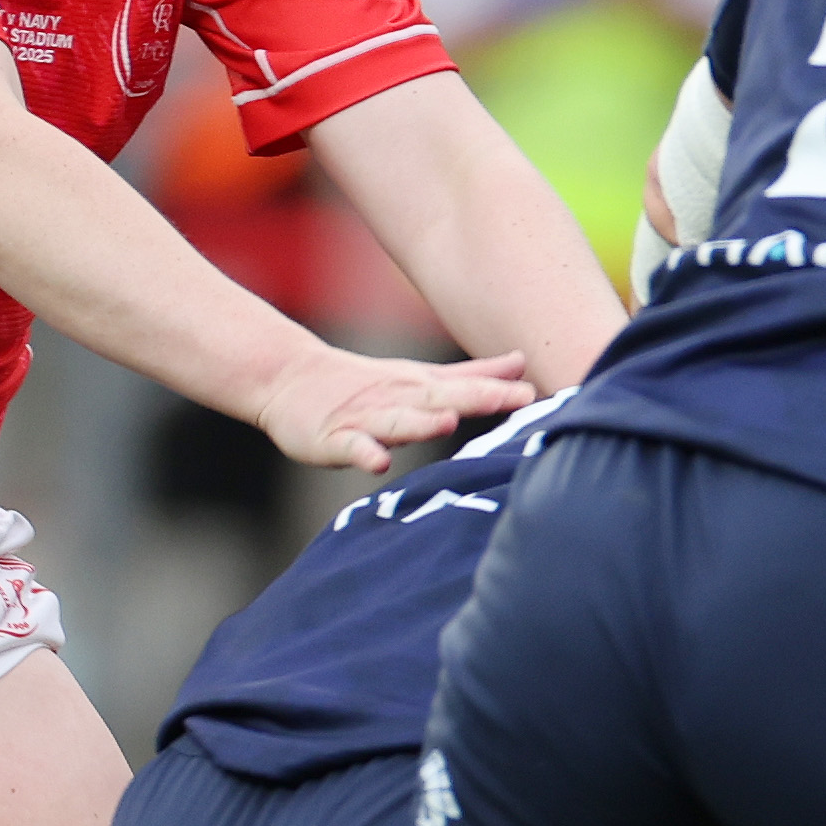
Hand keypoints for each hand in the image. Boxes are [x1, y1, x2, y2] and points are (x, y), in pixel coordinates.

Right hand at [256, 338, 535, 470]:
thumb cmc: (367, 386)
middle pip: (439, 399)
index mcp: (421, 388)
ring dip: (422, 422)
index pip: (465, 388)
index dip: (498, 392)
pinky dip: (364, 453)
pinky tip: (380, 461)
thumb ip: (472, 376)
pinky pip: (350, 448)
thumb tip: (521, 364)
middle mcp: (397, 400)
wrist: (290, 380)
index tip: (535, 394)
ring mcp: (363, 419)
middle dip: (477, 399)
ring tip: (448, 421)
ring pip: (396, 421)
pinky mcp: (331, 439)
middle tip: (514, 398)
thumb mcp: (423, 378)